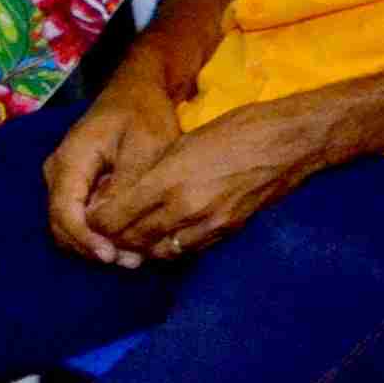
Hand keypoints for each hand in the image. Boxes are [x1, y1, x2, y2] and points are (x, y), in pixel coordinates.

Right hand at [41, 70, 179, 259]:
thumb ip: (125, 184)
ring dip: (95, 243)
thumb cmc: (145, 115)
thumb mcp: (146, 147)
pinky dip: (98, 232)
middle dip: (92, 247)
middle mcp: (58, 172)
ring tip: (132, 258)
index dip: (85, 239)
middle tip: (129, 262)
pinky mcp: (76, 184)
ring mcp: (64, 179)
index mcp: (70, 160)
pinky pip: (79, 215)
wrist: (138, 91)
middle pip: (62, 223)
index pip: (65, 211)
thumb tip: (109, 222)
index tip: (111, 255)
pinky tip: (127, 243)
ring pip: (69, 223)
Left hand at [70, 97, 324, 267]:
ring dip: (144, 247)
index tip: (93, 216)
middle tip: (110, 230)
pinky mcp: (228, 230)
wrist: (290, 141)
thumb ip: (152, 174)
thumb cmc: (236, 130)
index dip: (96, 221)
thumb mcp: (184, 144)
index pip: (114, 217)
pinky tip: (170, 235)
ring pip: (159, 252)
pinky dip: (172, 246)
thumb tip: (124, 197)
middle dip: (115, 238)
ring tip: (138, 235)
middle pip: (132, 240)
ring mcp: (209, 223)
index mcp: (169, 180)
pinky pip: (188, 250)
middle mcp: (185, 208)